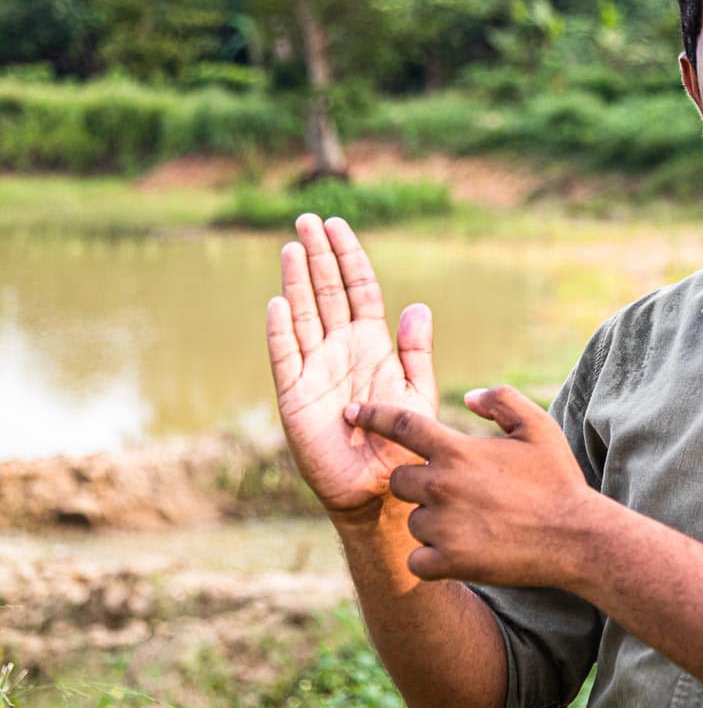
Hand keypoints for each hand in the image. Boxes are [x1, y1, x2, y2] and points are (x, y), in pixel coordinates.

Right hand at [266, 214, 436, 519]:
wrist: (379, 488)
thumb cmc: (402, 440)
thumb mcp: (417, 392)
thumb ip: (417, 350)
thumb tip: (418, 305)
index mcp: (370, 342)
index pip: (357, 288)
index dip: (348, 257)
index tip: (338, 225)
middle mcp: (339, 349)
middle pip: (327, 291)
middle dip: (318, 255)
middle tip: (307, 220)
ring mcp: (315, 369)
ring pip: (303, 315)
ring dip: (296, 282)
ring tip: (292, 247)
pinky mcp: (295, 396)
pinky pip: (286, 358)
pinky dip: (281, 332)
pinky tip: (278, 303)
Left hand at [344, 386, 596, 586]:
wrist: (575, 537)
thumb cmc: (558, 479)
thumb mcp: (538, 427)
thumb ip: (501, 401)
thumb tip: (470, 396)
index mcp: (457, 450)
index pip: (401, 425)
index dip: (372, 415)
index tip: (350, 413)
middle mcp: (441, 486)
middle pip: (399, 481)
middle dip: (420, 485)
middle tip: (458, 494)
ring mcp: (442, 526)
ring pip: (412, 521)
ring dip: (432, 523)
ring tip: (474, 524)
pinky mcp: (447, 562)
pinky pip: (416, 560)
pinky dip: (432, 560)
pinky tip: (462, 553)